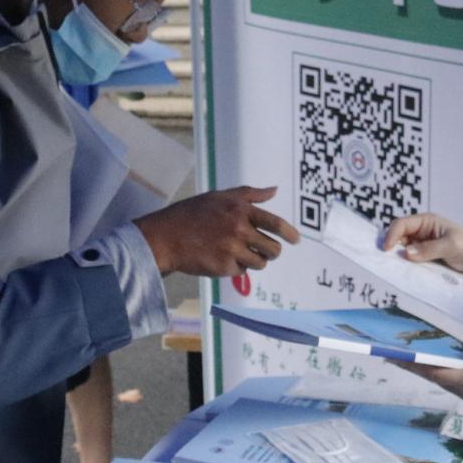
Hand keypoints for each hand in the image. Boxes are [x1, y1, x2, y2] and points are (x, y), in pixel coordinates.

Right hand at [137, 186, 300, 277]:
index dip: (289, 233)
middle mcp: (239, 229)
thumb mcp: (220, 196)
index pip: (275, 223)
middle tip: (267, 251)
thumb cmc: (192, 214)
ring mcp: (232, 249)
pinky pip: (242, 271)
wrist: (166, 237)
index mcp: (240, 209)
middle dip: (273, 251)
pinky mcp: (225, 267)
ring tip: (242, 255)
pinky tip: (223, 258)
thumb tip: (275, 190)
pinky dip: (237, 267)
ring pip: (260, 262)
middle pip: (273, 248)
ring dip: (256, 261)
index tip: (296, 240)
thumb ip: (249, 194)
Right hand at [383, 214, 462, 314]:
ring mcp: (422, 248)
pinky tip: (401, 273)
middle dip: (390, 246)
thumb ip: (429, 249)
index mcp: (428, 222)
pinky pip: (410, 264)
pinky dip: (404, 267)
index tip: (386, 250)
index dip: (392, 235)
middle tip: (382, 259)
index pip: (402, 224)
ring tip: (389, 267)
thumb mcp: (451, 246)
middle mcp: (422, 233)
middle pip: (398, 237)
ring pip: (402, 251)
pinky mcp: (425, 262)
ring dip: (396, 258)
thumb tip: (406, 254)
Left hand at [401, 342, 462, 432]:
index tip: (393, 356)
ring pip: (447, 380)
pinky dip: (447, 372)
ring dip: (430, 368)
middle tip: (395, 354)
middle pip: (436, 376)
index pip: (435, 371)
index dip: (414, 363)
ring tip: (416, 354)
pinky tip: (448, 363)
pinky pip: (460, 384)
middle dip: (416, 365)